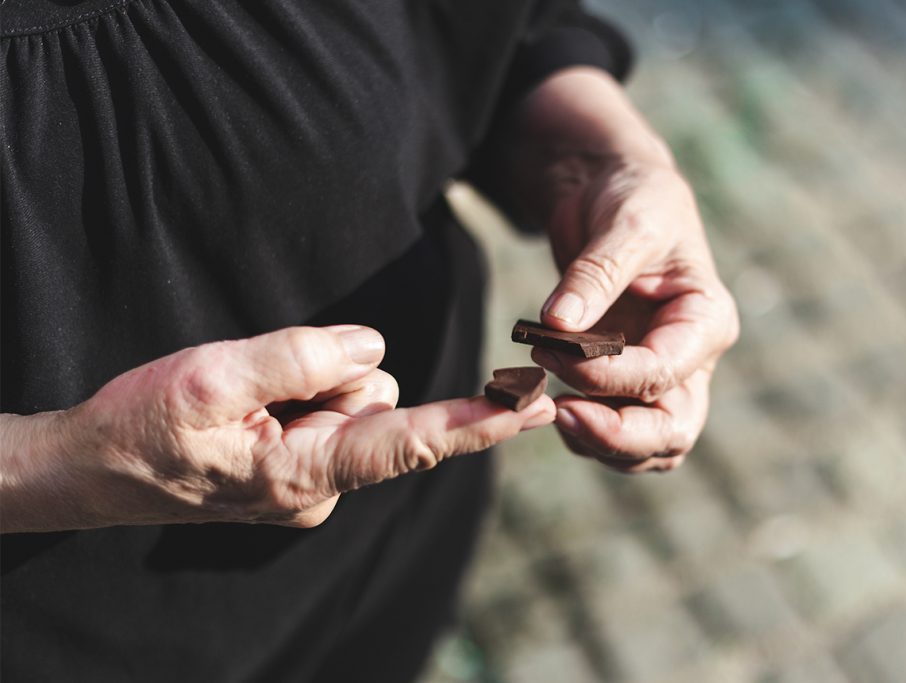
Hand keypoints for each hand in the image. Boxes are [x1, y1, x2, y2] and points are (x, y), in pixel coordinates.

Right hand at [1, 326, 553, 531]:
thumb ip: (300, 358)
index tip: (535, 405)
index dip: (477, 423)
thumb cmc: (145, 428)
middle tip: (254, 384)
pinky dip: (301, 390)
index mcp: (306, 475)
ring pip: (355, 395)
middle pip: (377, 399)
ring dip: (311, 380)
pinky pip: (329, 403)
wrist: (95, 470)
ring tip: (244, 397)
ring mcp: (315, 477)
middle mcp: (325, 485)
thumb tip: (375, 349)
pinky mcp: (304, 462)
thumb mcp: (212, 379)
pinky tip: (252, 405)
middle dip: (332, 373)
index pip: (410, 445)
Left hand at [509, 68, 737, 472]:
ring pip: (646, 447)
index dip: (608, 376)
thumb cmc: (631, 198)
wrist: (610, 194)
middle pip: (672, 432)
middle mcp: (691, 359)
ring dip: (596, 441)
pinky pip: (614, 432)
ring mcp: (661, 378)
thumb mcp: (624, 221)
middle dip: (616, 436)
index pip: (663, 373)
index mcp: (706, 320)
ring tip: (544, 406)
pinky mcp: (627, 384)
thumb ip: (596, 273)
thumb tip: (559, 323)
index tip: (552, 353)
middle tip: (559, 414)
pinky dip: (582, 431)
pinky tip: (545, 400)